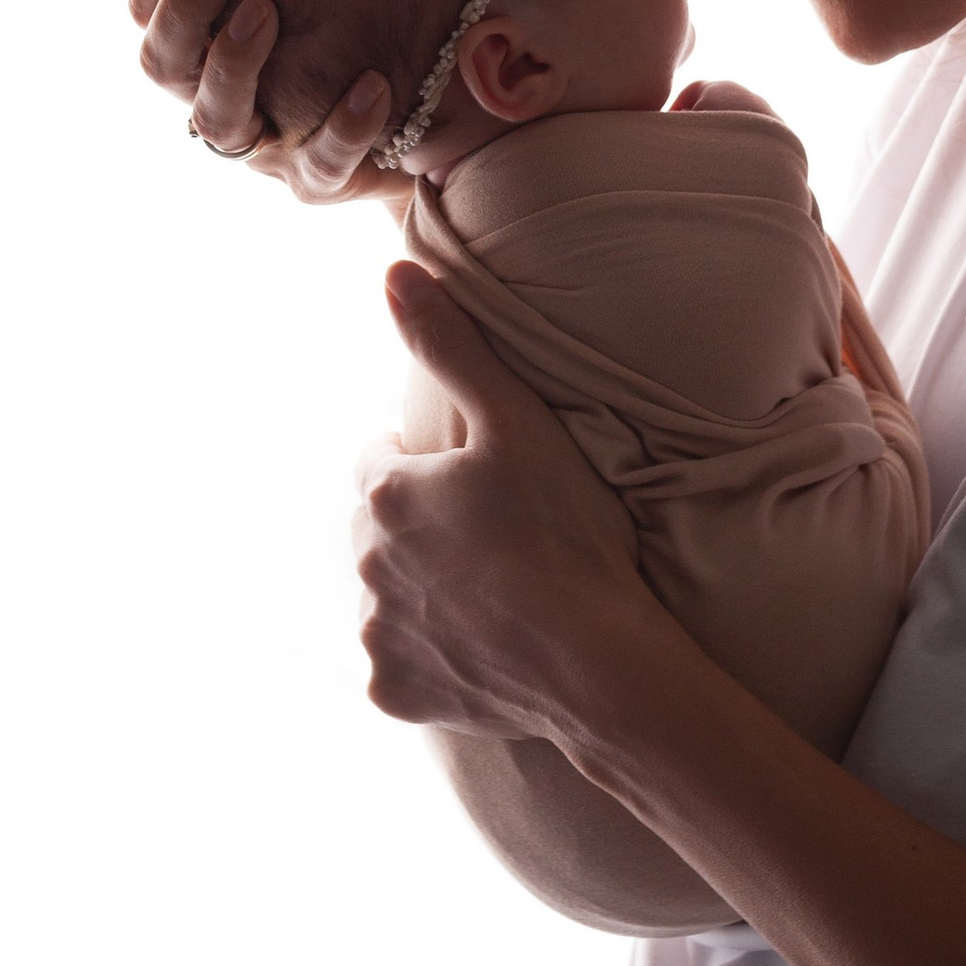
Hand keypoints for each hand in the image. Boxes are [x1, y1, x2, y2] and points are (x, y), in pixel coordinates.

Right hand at [128, 0, 394, 195]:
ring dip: (235, 64)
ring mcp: (265, 144)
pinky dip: (341, 128)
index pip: (146, 2)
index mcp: (202, 34)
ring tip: (268, 11)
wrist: (432, 96)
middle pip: (163, 63)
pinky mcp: (321, 182)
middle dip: (187, 9)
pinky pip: (317, 168)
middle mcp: (217, 91)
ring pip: (219, 120)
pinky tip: (373, 82)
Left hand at [354, 265, 675, 748]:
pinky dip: (427, 659)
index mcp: (386, 493)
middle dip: (420, 526)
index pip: (379, 461)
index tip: (472, 478)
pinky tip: (479, 649)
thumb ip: (450, 345)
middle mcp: (364, 563)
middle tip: (489, 536)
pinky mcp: (392, 693)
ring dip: (421, 591)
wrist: (601, 665)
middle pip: (380, 529)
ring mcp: (377, 633)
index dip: (425, 464)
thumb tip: (393, 273)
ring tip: (490, 592)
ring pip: (388, 596)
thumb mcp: (516, 421)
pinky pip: (398, 667)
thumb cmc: (567, 535)